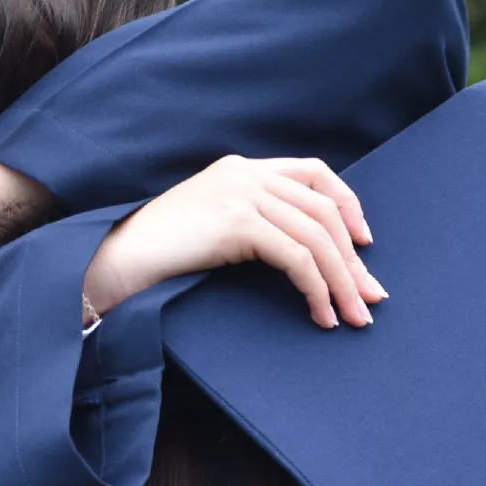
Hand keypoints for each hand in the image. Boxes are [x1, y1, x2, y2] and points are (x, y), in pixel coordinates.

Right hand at [83, 156, 385, 328]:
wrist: (115, 259)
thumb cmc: (160, 253)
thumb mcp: (211, 225)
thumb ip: (249, 221)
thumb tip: (300, 254)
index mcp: (241, 168)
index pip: (314, 172)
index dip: (347, 205)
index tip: (363, 244)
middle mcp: (245, 173)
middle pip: (323, 210)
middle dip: (352, 260)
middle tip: (369, 299)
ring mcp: (240, 194)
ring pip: (316, 236)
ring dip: (341, 281)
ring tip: (352, 317)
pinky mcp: (235, 223)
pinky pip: (295, 257)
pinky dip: (316, 289)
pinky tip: (319, 315)